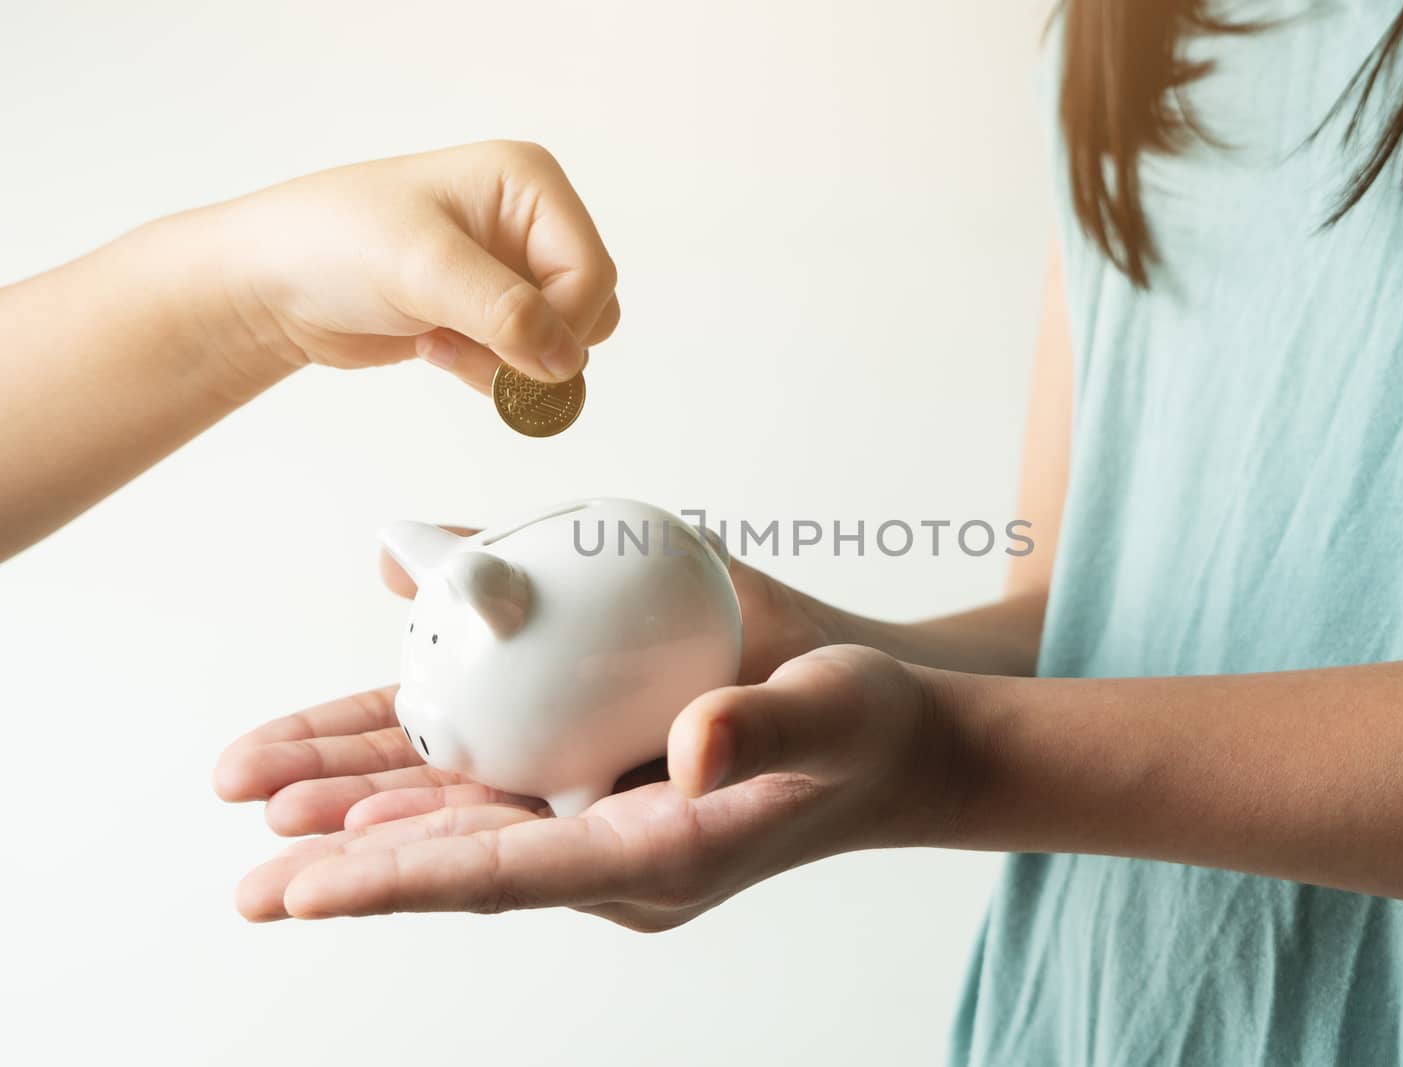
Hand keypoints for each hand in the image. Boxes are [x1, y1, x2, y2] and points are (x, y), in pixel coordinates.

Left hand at [198, 140, 618, 391]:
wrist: (270, 284)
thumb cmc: (330, 243)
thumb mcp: (423, 267)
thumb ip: (504, 311)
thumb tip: (566, 359)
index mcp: (527, 184)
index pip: (592, 270)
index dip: (564, 322)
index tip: (515, 352)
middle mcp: (528, 222)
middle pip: (591, 307)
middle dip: (536, 343)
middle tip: (473, 342)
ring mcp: (509, 269)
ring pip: (564, 342)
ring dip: (510, 362)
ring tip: (445, 341)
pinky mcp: (489, 312)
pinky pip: (528, 360)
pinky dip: (491, 371)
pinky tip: (436, 347)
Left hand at [211, 542, 858, 840]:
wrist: (901, 750)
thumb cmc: (873, 730)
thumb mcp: (834, 711)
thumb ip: (764, 725)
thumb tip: (690, 749)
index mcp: (665, 854)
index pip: (512, 874)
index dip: (406, 879)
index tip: (308, 890)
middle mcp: (620, 857)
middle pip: (465, 859)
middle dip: (356, 865)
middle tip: (250, 880)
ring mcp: (609, 830)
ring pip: (469, 826)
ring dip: (373, 824)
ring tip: (272, 821)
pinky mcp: (607, 796)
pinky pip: (501, 795)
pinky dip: (428, 787)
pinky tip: (364, 783)